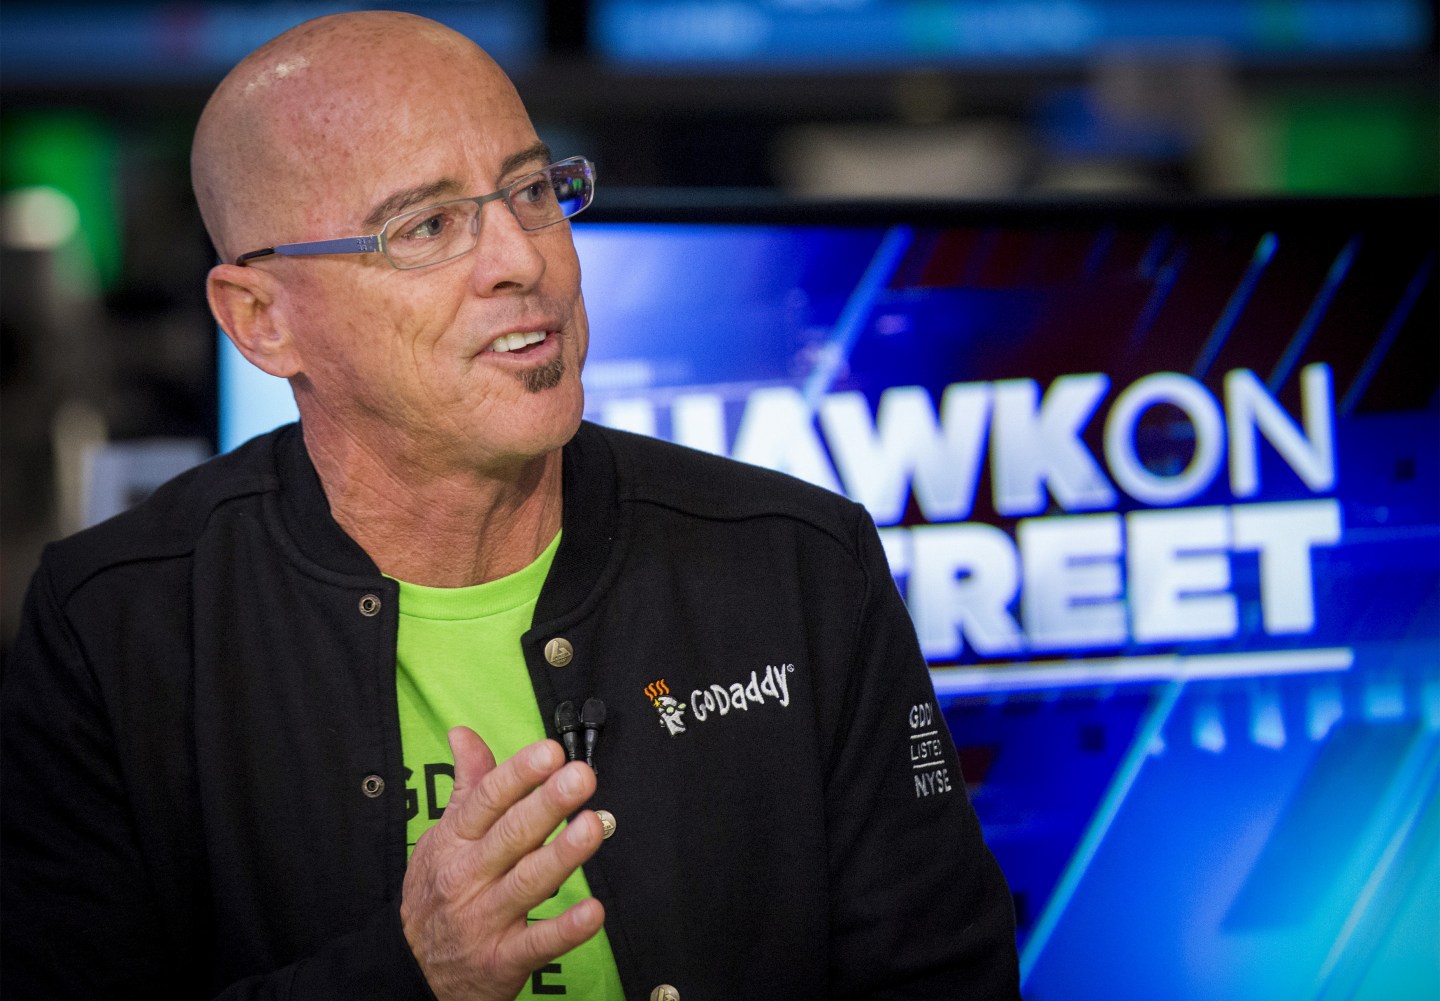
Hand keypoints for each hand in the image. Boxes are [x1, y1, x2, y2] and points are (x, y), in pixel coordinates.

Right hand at [400, 727, 604, 1000]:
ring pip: (528, 882)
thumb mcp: (442, 837)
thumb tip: (464, 734)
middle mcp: (468, 876)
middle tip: (580, 777)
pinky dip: (566, 929)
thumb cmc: (435, 892)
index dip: (519, 774)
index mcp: (456, 841)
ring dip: (562, 855)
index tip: (550, 752)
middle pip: (511, 835)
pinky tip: (593, 910)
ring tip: (592, 828)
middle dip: (547, 804)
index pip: (487, 800)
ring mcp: (485, 918)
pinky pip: (538, 943)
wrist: (410, 969)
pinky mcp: (502, 959)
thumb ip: (466, 786)